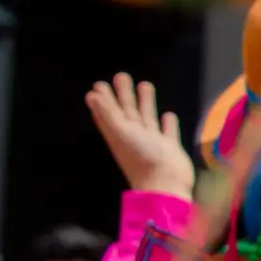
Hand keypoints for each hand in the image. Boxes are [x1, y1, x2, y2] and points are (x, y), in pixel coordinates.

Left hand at [87, 74, 195, 198]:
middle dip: (123, 95)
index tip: (98, 85)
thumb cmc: (141, 158)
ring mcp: (152, 143)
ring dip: (145, 103)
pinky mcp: (169, 149)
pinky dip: (167, 124)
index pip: (108, 113)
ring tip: (145, 84)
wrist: (166, 184)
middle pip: (126, 112)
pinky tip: (168, 114)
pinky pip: (167, 132)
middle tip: (121, 76)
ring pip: (146, 118)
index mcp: (119, 134)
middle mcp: (133, 138)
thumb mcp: (121, 133)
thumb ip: (108, 114)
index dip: (103, 100)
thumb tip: (91, 95)